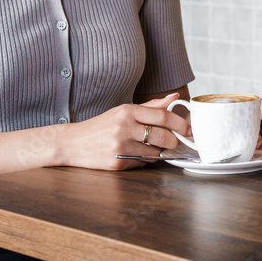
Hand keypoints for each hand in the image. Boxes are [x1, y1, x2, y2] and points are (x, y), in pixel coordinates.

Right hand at [60, 93, 190, 169]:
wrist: (72, 143)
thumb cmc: (100, 126)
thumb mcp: (123, 110)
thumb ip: (151, 106)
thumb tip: (173, 97)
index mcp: (127, 111)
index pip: (162, 115)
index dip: (180, 123)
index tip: (189, 129)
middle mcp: (124, 128)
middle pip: (162, 136)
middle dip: (174, 141)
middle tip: (175, 142)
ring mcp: (120, 147)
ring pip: (154, 152)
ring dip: (158, 152)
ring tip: (149, 146)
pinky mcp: (117, 164)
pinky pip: (142, 163)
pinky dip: (144, 160)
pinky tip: (135, 154)